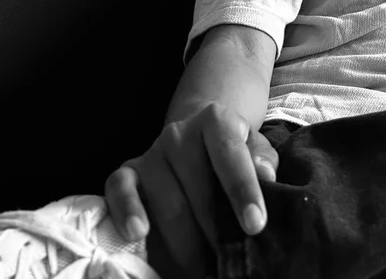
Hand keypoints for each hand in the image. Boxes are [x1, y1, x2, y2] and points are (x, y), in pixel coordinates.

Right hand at [105, 103, 279, 277]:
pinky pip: (119, 190)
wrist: (196, 136)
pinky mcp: (127, 172)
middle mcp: (180, 132)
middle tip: (229, 261)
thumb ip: (262, 159)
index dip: (243, 189)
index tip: (255, 225)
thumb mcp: (255, 148)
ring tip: (202, 267)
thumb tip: (265, 175)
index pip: (229, 153)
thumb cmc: (231, 152)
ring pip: (167, 202)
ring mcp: (151, 152)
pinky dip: (126, 212)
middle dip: (216, 230)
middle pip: (198, 188)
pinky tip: (138, 234)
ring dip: (186, 242)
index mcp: (216, 120)